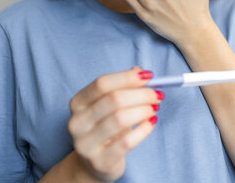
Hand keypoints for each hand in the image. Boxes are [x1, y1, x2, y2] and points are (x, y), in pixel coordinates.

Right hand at [67, 67, 162, 181]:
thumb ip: (123, 86)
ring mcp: (86, 144)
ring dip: (144, 110)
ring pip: (120, 119)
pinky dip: (144, 130)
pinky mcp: (100, 161)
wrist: (96, 163)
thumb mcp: (111, 105)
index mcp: (78, 103)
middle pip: (113, 100)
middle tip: (157, 95)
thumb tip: (140, 71)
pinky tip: (151, 123)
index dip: (127, 78)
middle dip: (141, 94)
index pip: (102, 84)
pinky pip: (127, 142)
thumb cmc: (106, 128)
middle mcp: (77, 122)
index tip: (149, 76)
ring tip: (154, 109)